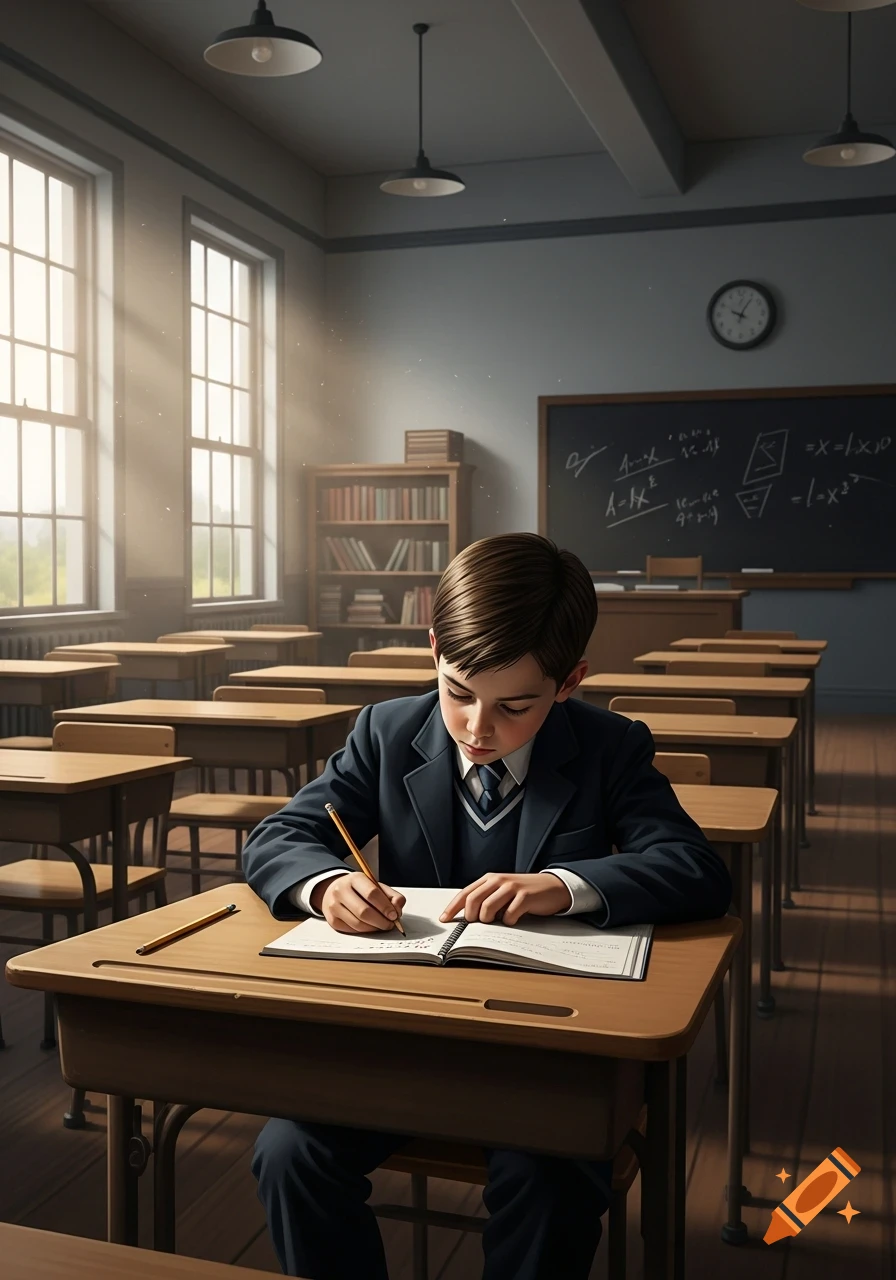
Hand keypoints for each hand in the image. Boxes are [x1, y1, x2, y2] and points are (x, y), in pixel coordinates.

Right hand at [312, 872, 405, 934]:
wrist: (334, 891)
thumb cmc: (359, 889)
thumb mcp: (375, 885)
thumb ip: (390, 895)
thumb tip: (398, 908)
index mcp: (354, 878)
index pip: (371, 893)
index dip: (385, 906)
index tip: (394, 915)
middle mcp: (341, 891)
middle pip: (364, 911)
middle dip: (381, 921)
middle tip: (390, 924)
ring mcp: (334, 906)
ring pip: (358, 924)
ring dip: (374, 928)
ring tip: (381, 925)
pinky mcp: (332, 920)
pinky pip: (352, 930)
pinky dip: (364, 931)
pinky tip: (370, 926)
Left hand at [439, 873, 571, 925]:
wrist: (552, 887)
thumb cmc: (524, 892)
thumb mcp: (502, 892)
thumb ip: (486, 899)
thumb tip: (467, 917)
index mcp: (489, 879)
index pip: (465, 893)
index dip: (453, 907)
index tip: (444, 919)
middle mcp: (498, 880)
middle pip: (473, 900)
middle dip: (471, 917)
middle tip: (476, 924)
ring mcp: (512, 888)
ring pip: (488, 908)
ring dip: (488, 920)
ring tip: (496, 921)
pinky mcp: (525, 897)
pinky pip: (509, 915)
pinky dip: (508, 922)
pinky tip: (513, 919)